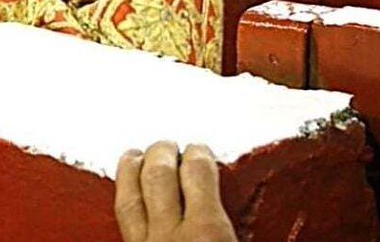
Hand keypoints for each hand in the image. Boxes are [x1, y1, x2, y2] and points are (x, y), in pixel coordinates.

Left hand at [115, 142, 235, 241]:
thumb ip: (238, 229)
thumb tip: (258, 213)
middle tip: (167, 146)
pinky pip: (121, 225)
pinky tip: (127, 200)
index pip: (197, 173)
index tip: (200, 150)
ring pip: (128, 200)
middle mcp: (170, 238)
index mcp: (208, 235)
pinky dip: (124, 204)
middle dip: (161, 153)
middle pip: (157, 177)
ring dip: (130, 172)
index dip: (198, 154)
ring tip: (135, 158)